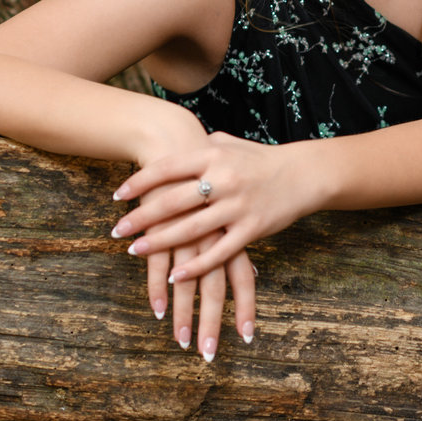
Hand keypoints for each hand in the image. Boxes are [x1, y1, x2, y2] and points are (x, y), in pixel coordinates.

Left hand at [111, 132, 316, 302]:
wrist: (304, 174)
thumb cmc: (260, 159)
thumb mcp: (230, 144)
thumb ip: (201, 146)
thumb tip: (173, 145)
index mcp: (214, 155)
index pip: (168, 168)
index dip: (140, 181)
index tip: (118, 196)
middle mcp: (224, 180)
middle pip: (174, 201)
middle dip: (141, 217)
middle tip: (117, 230)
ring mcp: (239, 206)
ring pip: (192, 230)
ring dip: (160, 242)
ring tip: (134, 251)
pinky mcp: (253, 229)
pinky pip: (219, 252)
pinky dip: (195, 266)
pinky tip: (174, 276)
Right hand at [132, 184, 256, 357]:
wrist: (178, 142)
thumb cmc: (208, 176)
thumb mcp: (229, 210)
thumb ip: (236, 234)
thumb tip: (251, 269)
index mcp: (233, 230)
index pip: (244, 277)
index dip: (246, 307)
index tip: (247, 337)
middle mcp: (213, 236)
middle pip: (216, 288)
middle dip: (213, 324)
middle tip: (209, 354)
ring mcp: (187, 234)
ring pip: (187, 284)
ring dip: (183, 316)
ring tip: (181, 343)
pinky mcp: (161, 229)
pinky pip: (161, 266)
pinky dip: (159, 290)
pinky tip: (158, 311)